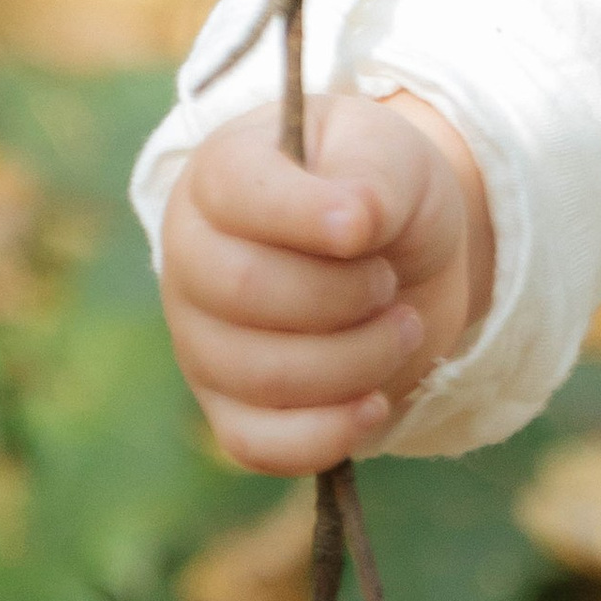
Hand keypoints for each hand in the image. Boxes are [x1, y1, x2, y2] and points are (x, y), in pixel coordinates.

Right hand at [162, 89, 492, 471]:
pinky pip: (256, 444)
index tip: (364, 228)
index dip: (303, 214)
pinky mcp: (228, 408)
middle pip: (245, 291)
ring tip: (402, 327)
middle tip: (389, 282)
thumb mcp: (392, 156)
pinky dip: (326, 434)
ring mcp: (201, 339)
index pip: (235, 192)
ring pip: (261, 373)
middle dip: (343, 295)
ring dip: (357, 358)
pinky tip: (375, 404)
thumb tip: (353, 224)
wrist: (408, 257)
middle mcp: (192, 257)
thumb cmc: (384, 190)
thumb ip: (373, 179)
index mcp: (221, 175)